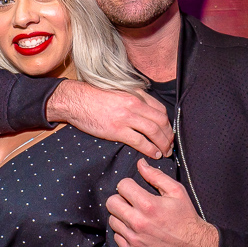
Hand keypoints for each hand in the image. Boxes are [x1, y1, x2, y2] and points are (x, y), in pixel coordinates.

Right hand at [46, 81, 172, 157]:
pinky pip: (140, 141)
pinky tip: (154, 154)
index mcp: (137, 94)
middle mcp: (135, 104)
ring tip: (165, 152)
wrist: (77, 100)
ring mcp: (126, 117)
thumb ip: (135, 99)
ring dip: (163, 144)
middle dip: (168, 136)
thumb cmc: (96, 97)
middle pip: (161, 121)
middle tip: (170, 145)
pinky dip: (150, 149)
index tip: (168, 132)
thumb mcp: (120, 92)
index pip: (161, 110)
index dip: (168, 124)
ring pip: (154, 132)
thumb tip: (147, 112)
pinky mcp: (117, 129)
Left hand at [106, 159, 218, 246]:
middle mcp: (138, 223)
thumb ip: (156, 175)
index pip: (122, 186)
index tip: (135, 189)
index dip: (128, 185)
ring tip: (134, 216)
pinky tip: (136, 230)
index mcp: (148, 205)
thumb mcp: (176, 191)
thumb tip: (140, 163)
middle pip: (111, 203)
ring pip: (112, 220)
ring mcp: (135, 240)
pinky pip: (116, 238)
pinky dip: (123, 233)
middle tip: (131, 202)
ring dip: (121, 216)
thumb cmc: (186, 217)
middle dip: (120, 198)